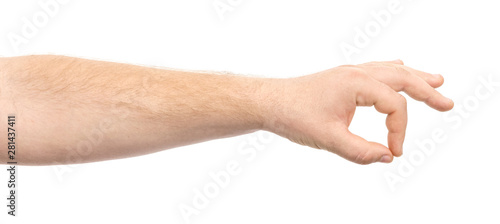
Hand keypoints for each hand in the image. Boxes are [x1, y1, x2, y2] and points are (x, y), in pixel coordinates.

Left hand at [262, 60, 453, 163]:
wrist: (270, 102)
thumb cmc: (295, 116)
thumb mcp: (328, 139)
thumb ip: (359, 151)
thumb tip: (386, 157)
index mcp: (357, 84)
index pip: (394, 106)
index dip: (400, 131)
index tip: (394, 151)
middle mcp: (357, 73)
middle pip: (402, 78)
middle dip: (427, 91)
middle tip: (447, 103)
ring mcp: (350, 72)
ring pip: (391, 70)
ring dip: (415, 76)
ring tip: (437, 80)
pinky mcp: (343, 77)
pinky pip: (376, 69)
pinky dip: (393, 70)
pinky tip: (400, 67)